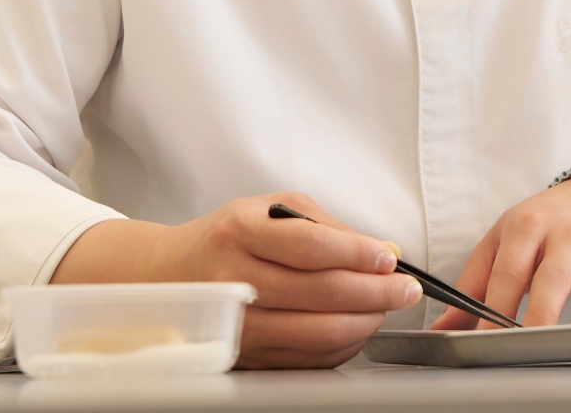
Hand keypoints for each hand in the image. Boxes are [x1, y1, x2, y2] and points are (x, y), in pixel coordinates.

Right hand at [50, 192, 420, 367]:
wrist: (165, 276)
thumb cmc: (224, 238)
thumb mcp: (268, 209)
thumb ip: (326, 227)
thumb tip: (382, 249)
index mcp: (240, 233)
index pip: (312, 246)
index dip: (359, 254)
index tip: (389, 257)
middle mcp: (233, 280)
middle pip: (321, 294)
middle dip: (376, 293)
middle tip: (405, 289)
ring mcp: (236, 325)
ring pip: (317, 334)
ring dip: (364, 323)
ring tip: (384, 308)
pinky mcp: (244, 355)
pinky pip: (306, 360)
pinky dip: (341, 346)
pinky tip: (355, 328)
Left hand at [431, 175, 570, 328]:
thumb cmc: (544, 224)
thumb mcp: (503, 240)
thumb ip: (474, 285)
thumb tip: (443, 328)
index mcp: (528, 226)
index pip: (509, 272)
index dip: (496, 310)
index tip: (486, 342)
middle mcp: (568, 233)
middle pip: (553, 280)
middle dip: (539, 319)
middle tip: (527, 352)